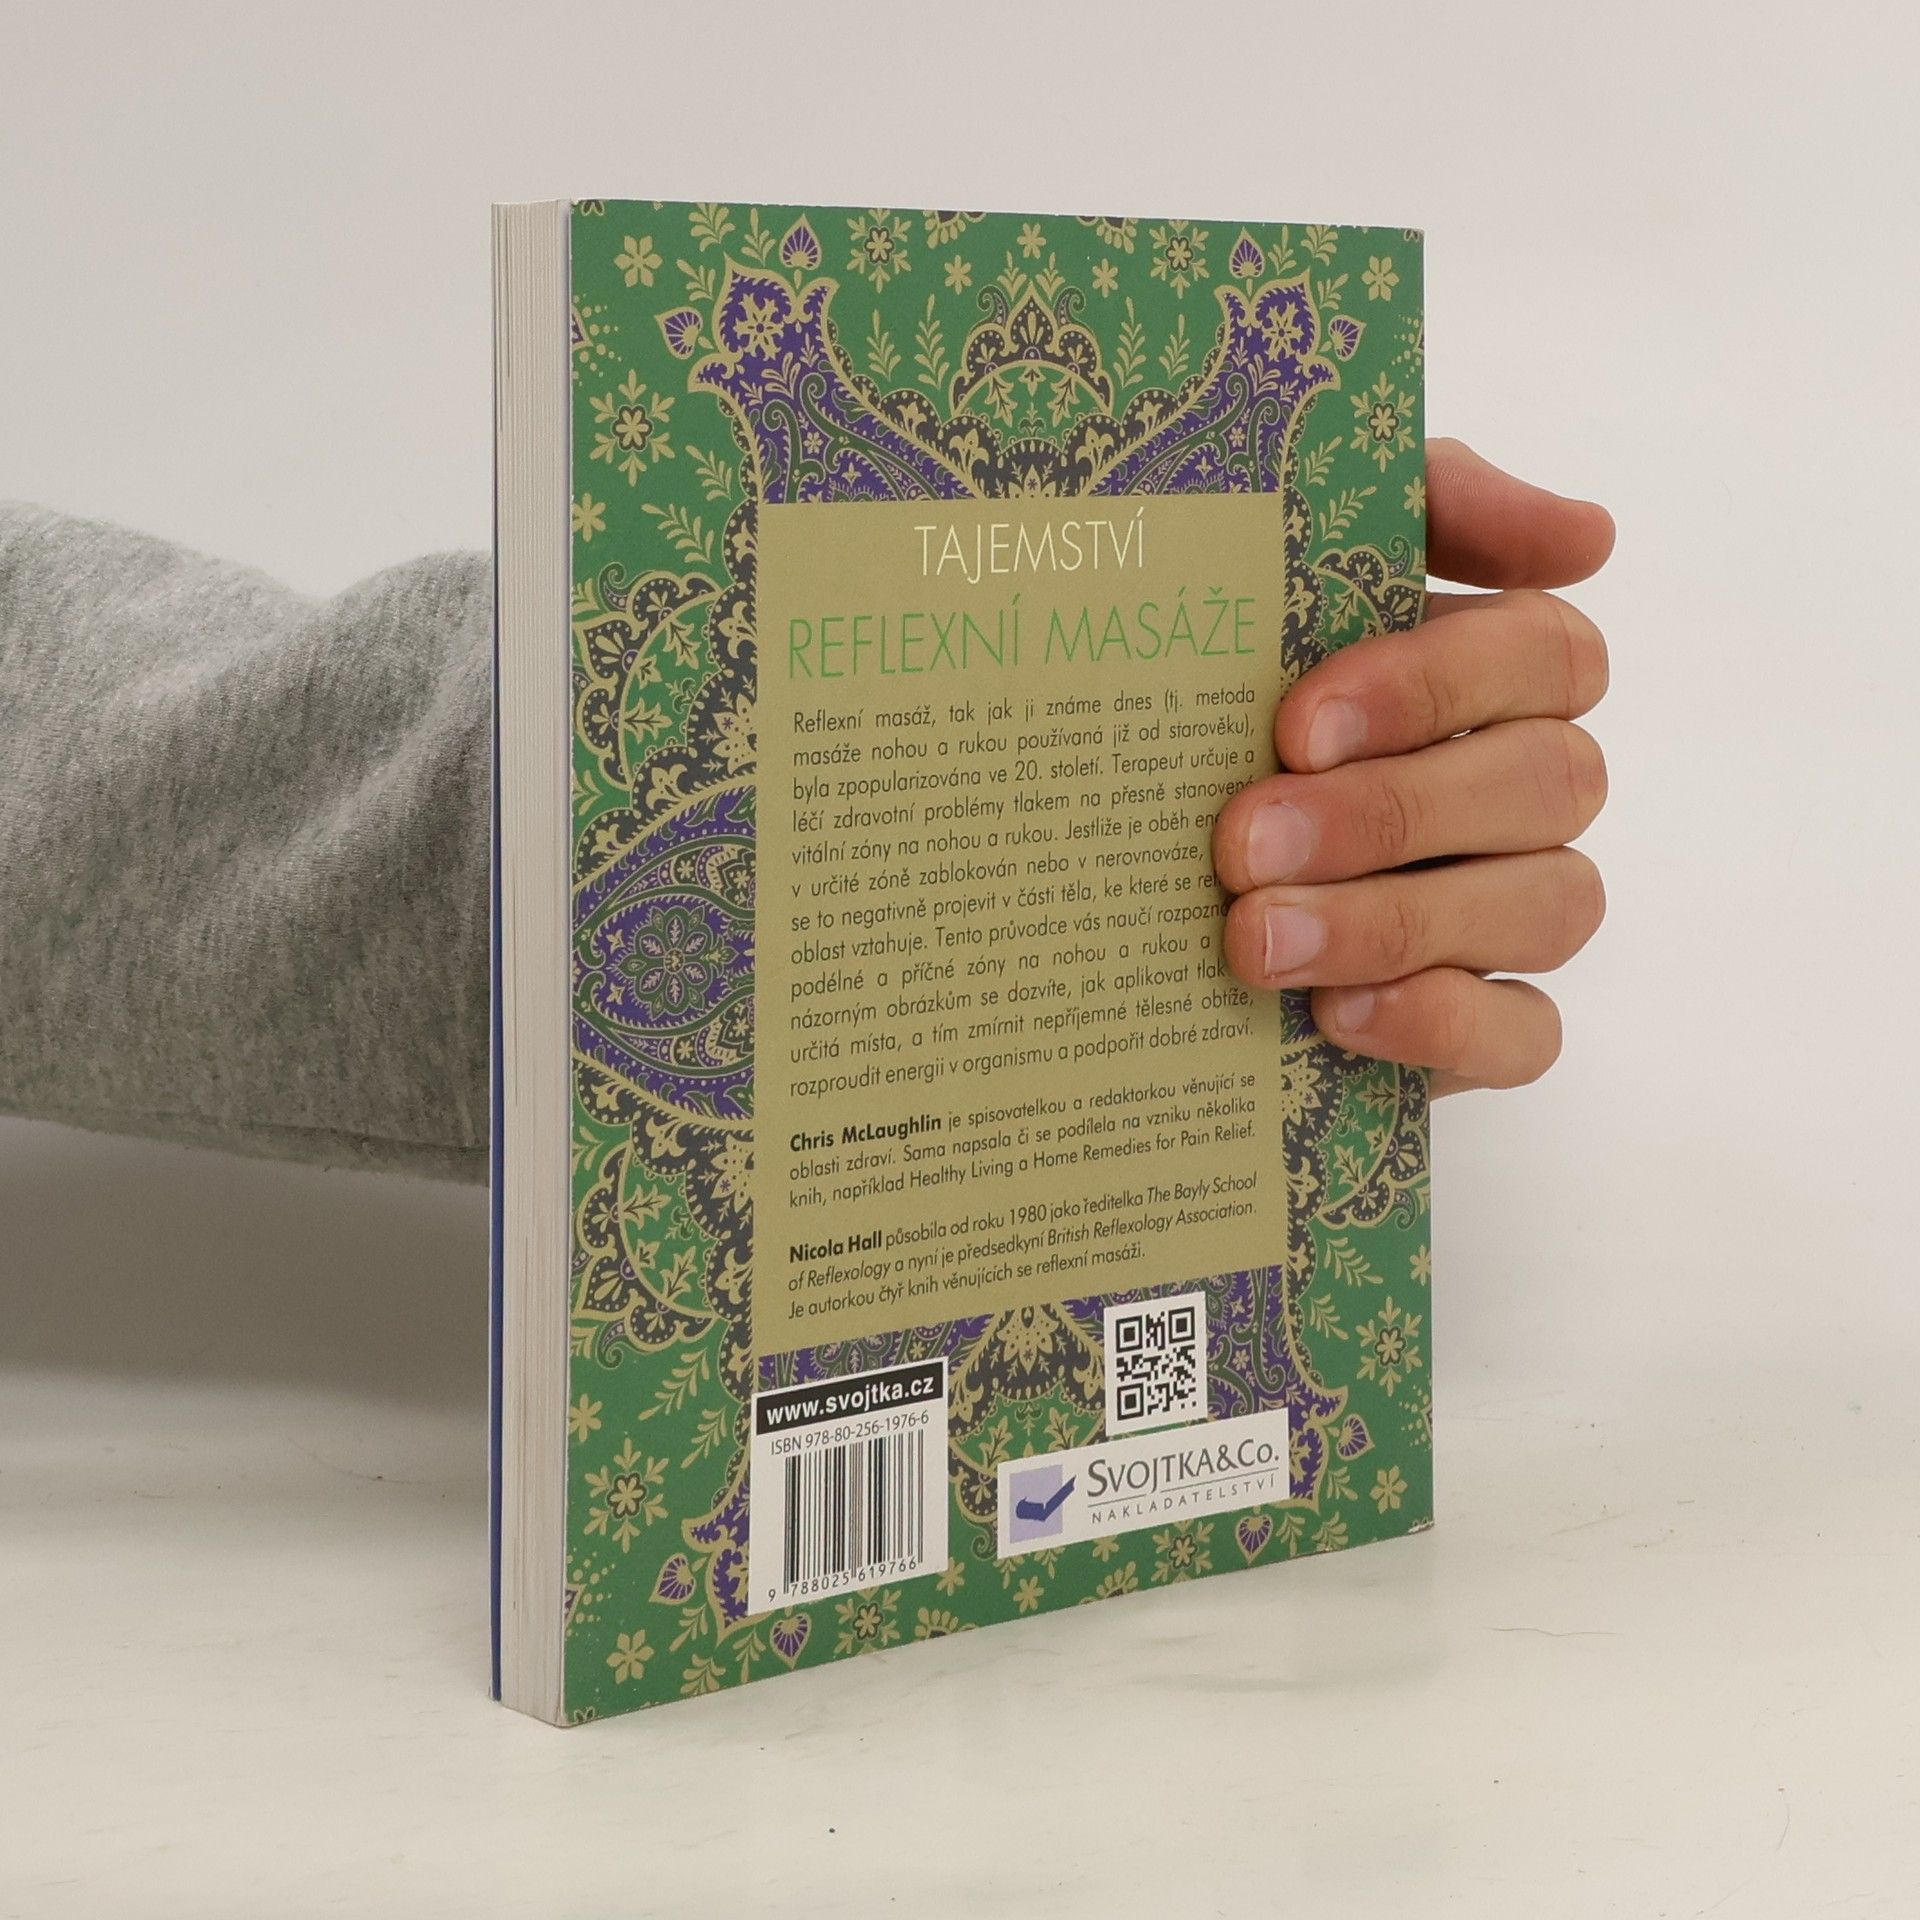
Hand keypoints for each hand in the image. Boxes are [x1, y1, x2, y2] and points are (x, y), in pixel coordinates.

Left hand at [1212, 439, 1613, 1095]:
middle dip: (1387, 815)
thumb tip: (1589, 535)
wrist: (1124, 856)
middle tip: (1241, 843)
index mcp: (1499, 670)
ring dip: (1395, 922)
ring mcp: (1518, 907)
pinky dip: (1441, 1025)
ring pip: (1550, 908)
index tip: (1297, 722)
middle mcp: (1529, 786)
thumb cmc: (1223, 690)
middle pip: (1548, 784)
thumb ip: (1431, 505)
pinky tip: (1335, 1012)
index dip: (1432, 687)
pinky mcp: (1488, 1024)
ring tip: (1254, 938)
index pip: (1544, 654)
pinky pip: (1528, 1035)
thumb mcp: (1290, 563)